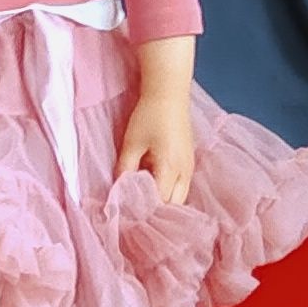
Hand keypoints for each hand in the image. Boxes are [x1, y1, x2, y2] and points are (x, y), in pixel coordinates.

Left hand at [114, 80, 196, 208]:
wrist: (169, 92)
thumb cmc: (149, 115)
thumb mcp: (131, 143)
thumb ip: (124, 170)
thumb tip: (117, 192)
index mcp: (170, 168)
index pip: (158, 202)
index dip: (143, 211)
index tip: (127, 214)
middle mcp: (185, 172)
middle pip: (173, 206)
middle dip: (156, 211)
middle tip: (136, 211)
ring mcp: (190, 167)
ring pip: (180, 198)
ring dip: (164, 202)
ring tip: (144, 200)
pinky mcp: (189, 161)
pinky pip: (182, 186)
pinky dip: (169, 191)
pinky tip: (154, 186)